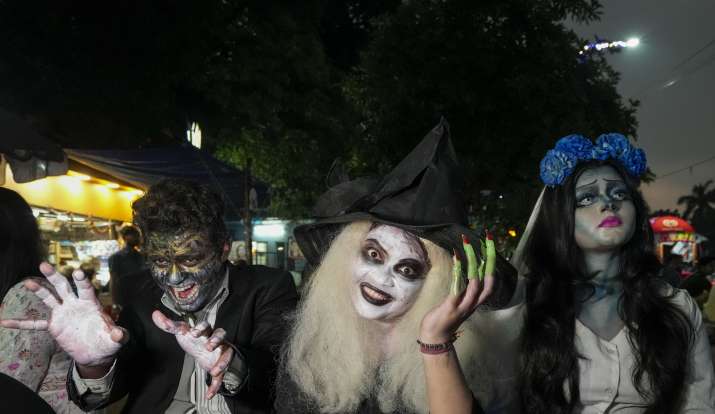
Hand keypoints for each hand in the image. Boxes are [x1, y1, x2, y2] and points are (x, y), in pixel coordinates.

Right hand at [0, 263, 125, 369]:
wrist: (97, 352)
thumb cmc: (109, 342)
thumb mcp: (117, 339)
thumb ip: (120, 335)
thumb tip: (120, 335)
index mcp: (91, 304)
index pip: (86, 289)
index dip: (82, 281)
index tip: (77, 272)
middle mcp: (75, 304)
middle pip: (64, 287)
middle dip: (54, 276)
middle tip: (44, 265)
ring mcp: (63, 313)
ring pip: (49, 298)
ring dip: (39, 290)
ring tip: (28, 282)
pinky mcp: (54, 326)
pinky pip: (35, 324)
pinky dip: (22, 324)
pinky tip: (6, 322)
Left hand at [152, 310, 233, 399]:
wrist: (208, 353)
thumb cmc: (195, 341)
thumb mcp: (181, 333)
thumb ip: (169, 325)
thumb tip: (155, 314)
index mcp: (204, 331)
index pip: (206, 325)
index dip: (201, 328)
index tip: (194, 333)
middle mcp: (215, 340)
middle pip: (221, 335)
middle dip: (216, 340)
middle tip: (209, 346)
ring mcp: (220, 353)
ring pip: (226, 354)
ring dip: (222, 362)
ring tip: (215, 370)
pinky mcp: (220, 367)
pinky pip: (221, 376)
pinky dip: (216, 386)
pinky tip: (209, 394)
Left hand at [419, 233, 495, 343]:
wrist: (434, 337)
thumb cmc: (444, 317)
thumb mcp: (458, 301)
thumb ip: (465, 289)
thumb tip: (466, 271)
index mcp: (476, 301)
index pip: (491, 280)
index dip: (492, 262)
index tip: (489, 244)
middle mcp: (473, 303)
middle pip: (489, 279)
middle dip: (489, 257)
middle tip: (487, 238)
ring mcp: (463, 306)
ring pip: (475, 283)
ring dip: (472, 261)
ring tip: (467, 243)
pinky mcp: (451, 307)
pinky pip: (457, 288)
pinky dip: (458, 272)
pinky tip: (456, 257)